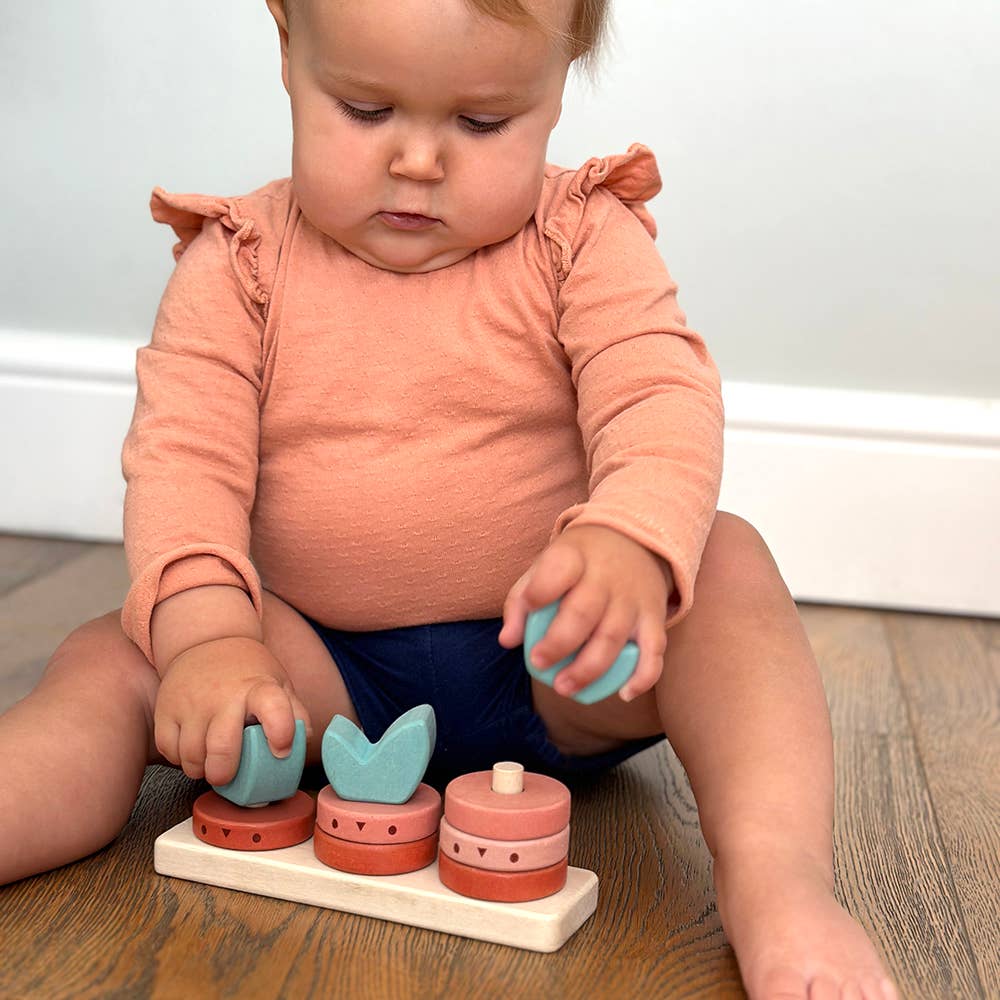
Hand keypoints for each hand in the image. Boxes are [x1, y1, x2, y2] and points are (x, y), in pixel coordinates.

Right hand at [154, 636, 310, 785]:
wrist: (207, 642)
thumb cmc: (248, 671)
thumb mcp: (278, 683)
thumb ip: (294, 712)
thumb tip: (302, 742)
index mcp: (259, 687)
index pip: (273, 707)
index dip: (280, 732)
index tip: (280, 750)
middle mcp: (224, 695)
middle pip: (221, 747)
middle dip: (224, 773)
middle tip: (228, 775)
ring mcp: (191, 702)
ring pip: (191, 756)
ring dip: (201, 769)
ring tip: (210, 762)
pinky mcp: (165, 709)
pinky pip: (169, 750)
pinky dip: (179, 759)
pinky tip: (192, 749)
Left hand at [498, 524, 673, 701]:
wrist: (636, 540)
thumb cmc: (579, 561)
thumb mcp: (547, 564)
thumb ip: (522, 599)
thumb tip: (508, 640)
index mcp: (574, 557)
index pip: (558, 571)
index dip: (540, 592)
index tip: (530, 610)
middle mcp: (606, 578)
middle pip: (583, 613)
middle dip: (559, 644)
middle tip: (539, 664)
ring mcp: (632, 599)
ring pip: (613, 638)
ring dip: (588, 669)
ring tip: (564, 687)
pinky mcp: (654, 617)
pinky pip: (654, 650)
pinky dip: (643, 676)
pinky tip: (624, 694)